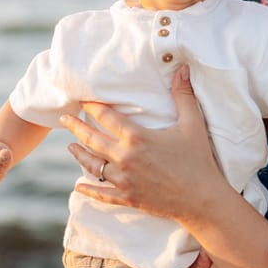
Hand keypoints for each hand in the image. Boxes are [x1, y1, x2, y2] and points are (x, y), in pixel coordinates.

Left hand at [60, 66, 223, 221]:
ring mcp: (124, 180)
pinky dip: (89, 190)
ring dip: (79, 155)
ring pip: (92, 166)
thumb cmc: (199, 160)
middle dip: (75, 127)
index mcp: (137, 138)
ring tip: (70, 147)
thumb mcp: (192, 124)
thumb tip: (181, 67)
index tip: (83, 100)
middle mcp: (125, 158)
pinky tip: (79, 186)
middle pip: (91, 139)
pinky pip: (102, 194)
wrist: (203, 200)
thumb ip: (183, 95)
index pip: (107, 117)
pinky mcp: (128, 197)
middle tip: (64, 119)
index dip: (93, 106)